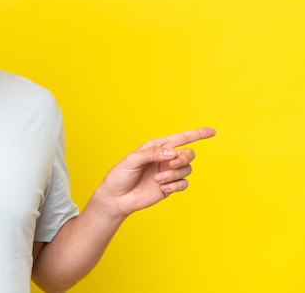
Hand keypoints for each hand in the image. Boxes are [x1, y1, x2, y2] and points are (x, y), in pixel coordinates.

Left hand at [97, 127, 215, 218]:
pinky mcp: (170, 187)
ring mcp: (168, 173)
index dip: (197, 134)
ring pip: (187, 169)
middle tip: (171, 164)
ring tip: (158, 180)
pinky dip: (175, 185)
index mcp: (157, 147)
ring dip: (174, 174)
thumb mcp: (132, 160)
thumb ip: (152, 153)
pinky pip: (183, 184)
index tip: (212, 131)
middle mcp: (165, 159)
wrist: (117, 198)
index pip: (181, 138)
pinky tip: (162, 188)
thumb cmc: (120, 175)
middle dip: (183, 158)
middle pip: (188, 154)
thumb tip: (172, 153)